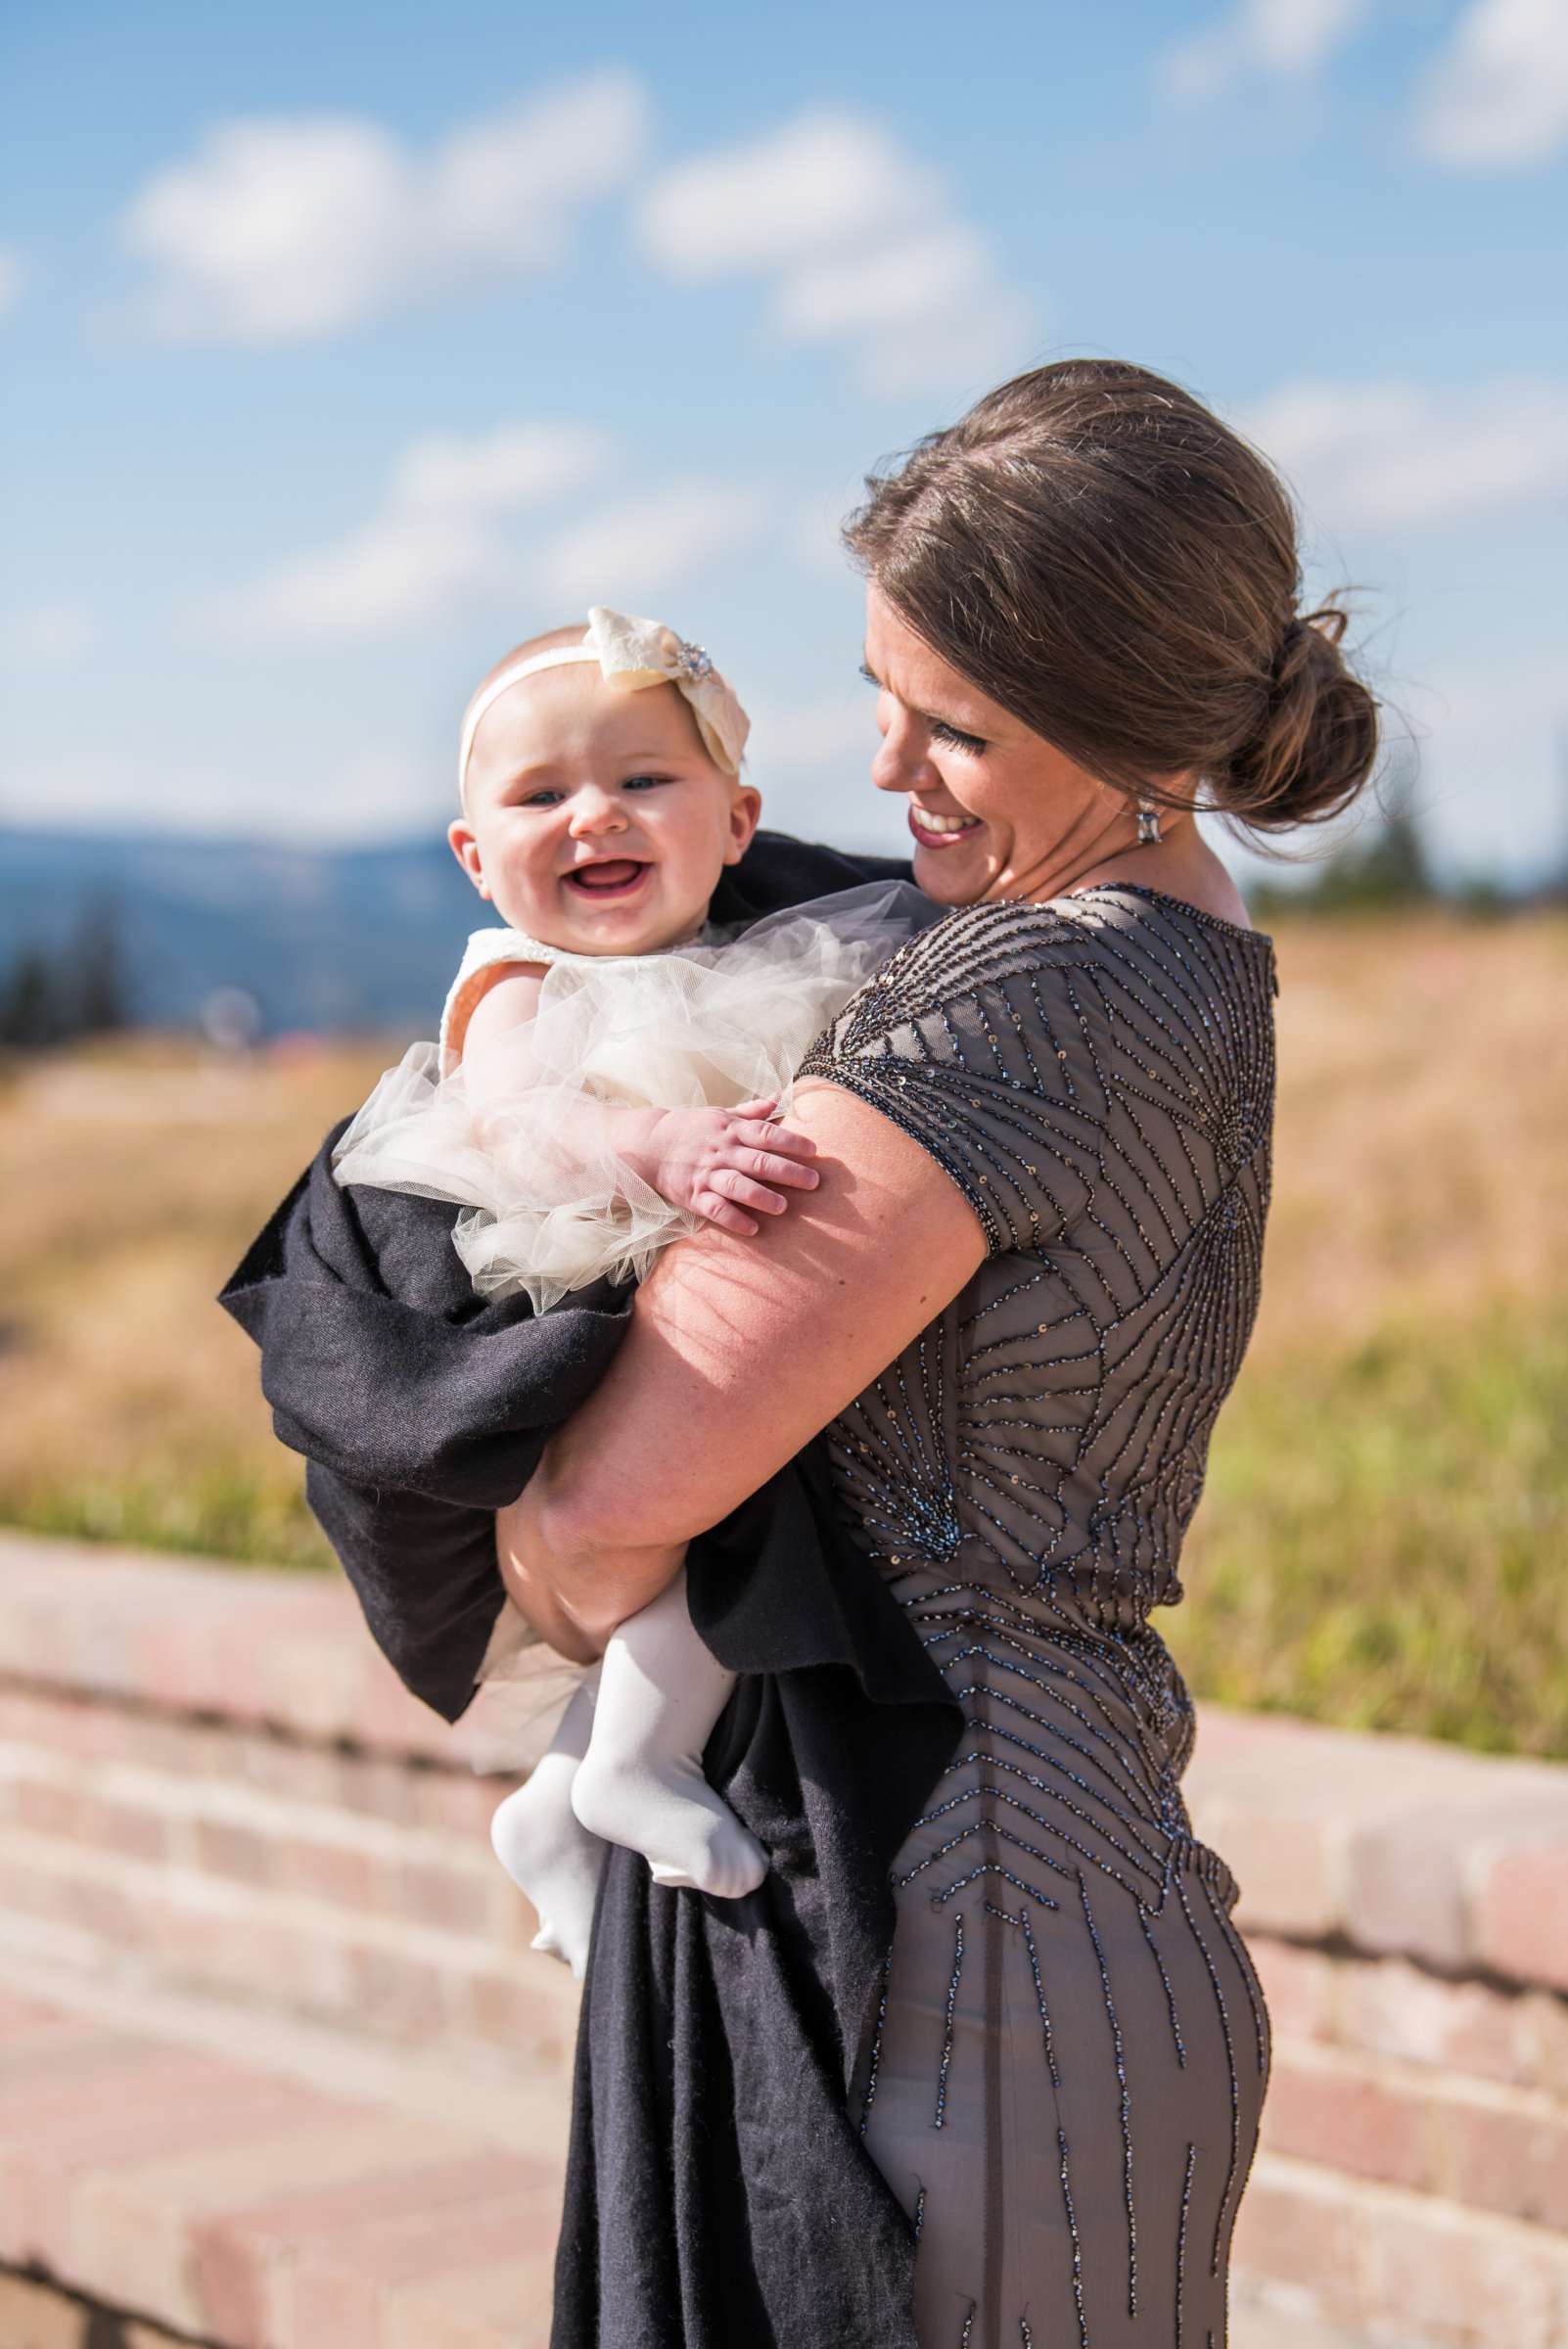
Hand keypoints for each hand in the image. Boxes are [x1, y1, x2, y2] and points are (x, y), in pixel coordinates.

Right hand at [620, 1096, 819, 1236]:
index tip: (814, 1150)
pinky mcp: (693, 1195)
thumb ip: (751, 1111)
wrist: (647, 1145)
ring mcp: (707, 1174)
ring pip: (737, 1186)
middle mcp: (721, 1151)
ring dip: (761, 1197)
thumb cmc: (691, 1128)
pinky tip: (753, 1228)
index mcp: (731, 1129)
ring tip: (783, 1207)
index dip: (791, 1141)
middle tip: (814, 1182)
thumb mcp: (719, 1113)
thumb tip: (778, 1098)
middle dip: (788, 1172)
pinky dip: (733, 1218)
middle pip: (758, 1161)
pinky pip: (715, 1209)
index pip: (766, 1134)